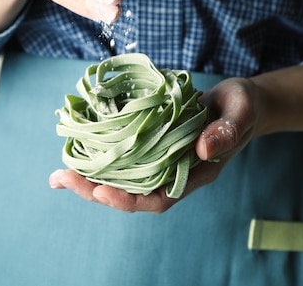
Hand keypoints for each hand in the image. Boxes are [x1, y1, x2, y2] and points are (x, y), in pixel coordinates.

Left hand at [49, 77, 260, 212]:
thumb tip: (203, 148)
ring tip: (60, 172)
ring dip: (91, 175)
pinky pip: (123, 153)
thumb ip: (226, 131)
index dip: (128, 200)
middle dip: (96, 190)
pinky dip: (100, 152)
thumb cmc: (242, 108)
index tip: (101, 193)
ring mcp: (160, 157)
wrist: (239, 102)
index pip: (159, 198)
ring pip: (122, 175)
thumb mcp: (240, 113)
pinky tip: (78, 145)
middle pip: (131, 192)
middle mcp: (172, 171)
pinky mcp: (150, 141)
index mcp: (194, 173)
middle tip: (62, 178)